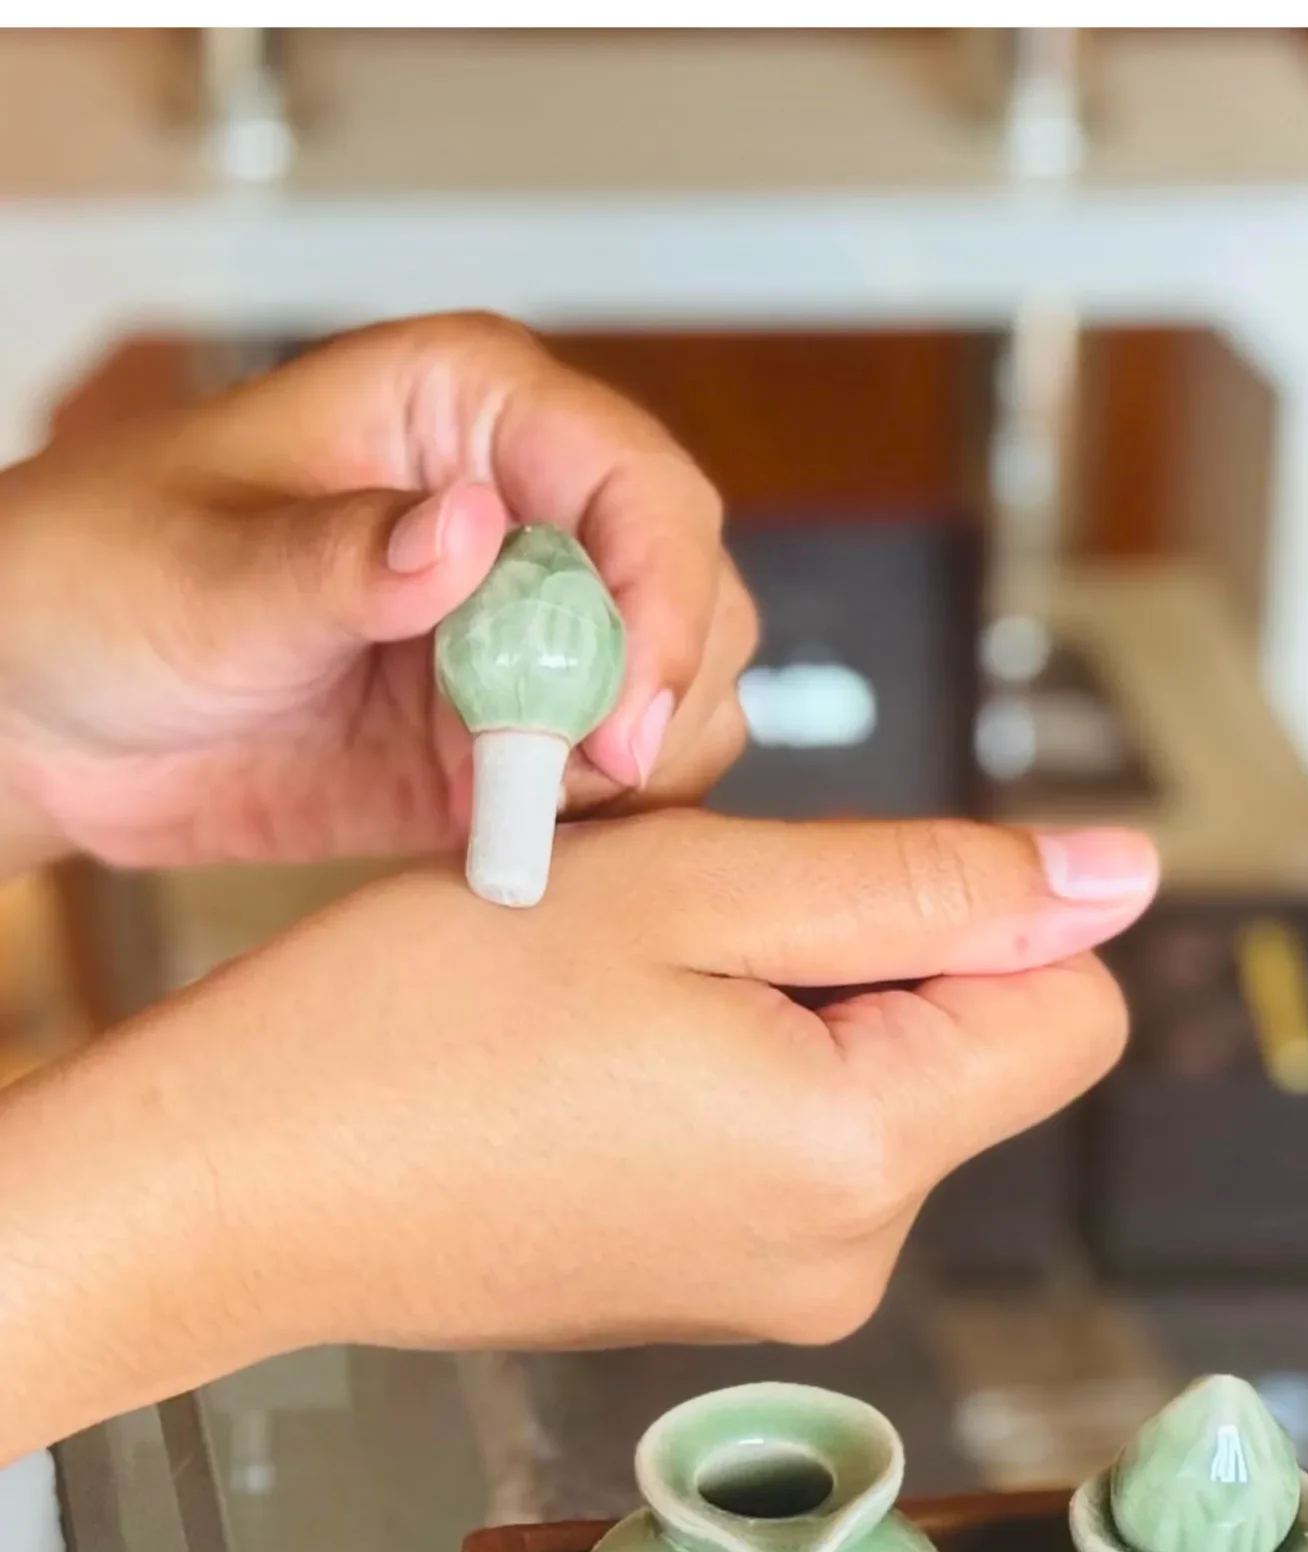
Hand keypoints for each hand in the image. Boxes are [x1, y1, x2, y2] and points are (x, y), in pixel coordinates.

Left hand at [0, 314, 753, 870]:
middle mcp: (530, 518)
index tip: (623, 709)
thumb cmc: (93, 582)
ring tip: (524, 804)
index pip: (642, 485)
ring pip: (682, 703)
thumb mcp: (202, 570)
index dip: (663, 593)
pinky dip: (601, 827)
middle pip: (695, 597)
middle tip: (589, 777)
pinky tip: (518, 834)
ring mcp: (532, 638)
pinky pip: (622, 791)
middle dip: (664, 696)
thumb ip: (342, 559)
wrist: (41, 718)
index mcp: (469, 415)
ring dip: (640, 771)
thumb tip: (473, 530)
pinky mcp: (516, 741)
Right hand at [0, 816, 1156, 1461]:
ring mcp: (793, 1291)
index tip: (825, 887)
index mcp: (868, 1155)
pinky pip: (806, 1146)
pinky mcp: (729, 1293)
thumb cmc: (418, 1027)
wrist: (240, 1189)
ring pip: (885, 1086)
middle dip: (863, 958)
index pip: (1073, 1009)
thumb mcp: (687, 892)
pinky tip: (608, 1066)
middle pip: (975, 1045)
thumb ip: (928, 883)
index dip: (978, 914)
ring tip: (625, 1006)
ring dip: (790, 1008)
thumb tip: (1120, 877)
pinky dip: (740, 1076)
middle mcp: (857, 1254)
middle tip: (677, 942)